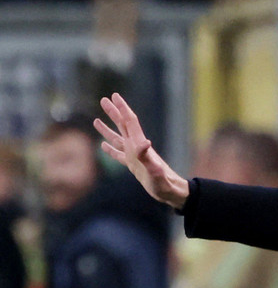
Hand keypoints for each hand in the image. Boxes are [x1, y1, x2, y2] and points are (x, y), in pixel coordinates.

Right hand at [93, 93, 189, 209]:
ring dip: (108, 129)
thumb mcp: (154, 171)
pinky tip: (103, 146)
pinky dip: (110, 149)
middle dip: (114, 113)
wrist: (171, 192)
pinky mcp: (134, 167)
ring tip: (96, 120)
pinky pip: (119, 155)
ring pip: (118, 139)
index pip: (130, 122)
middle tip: (104, 100)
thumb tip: (144, 142)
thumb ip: (147, 157)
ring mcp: (134, 157)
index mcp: (140, 145)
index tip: (114, 96)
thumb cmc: (164, 183)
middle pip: (123, 126)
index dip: (123, 108)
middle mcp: (136, 148)